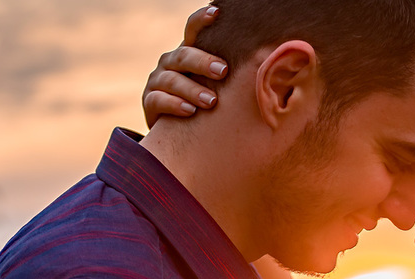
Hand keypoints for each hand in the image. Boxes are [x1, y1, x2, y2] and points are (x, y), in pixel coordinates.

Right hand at [143, 5, 228, 127]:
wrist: (179, 130)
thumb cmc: (205, 103)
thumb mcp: (215, 85)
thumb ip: (228, 73)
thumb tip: (265, 60)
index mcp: (187, 53)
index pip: (192, 30)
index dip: (201, 19)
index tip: (217, 12)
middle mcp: (170, 63)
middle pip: (183, 55)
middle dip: (203, 62)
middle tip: (223, 72)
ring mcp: (157, 81)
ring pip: (172, 79)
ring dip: (192, 89)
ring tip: (211, 101)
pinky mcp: (149, 101)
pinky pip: (158, 100)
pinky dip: (175, 105)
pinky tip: (190, 111)